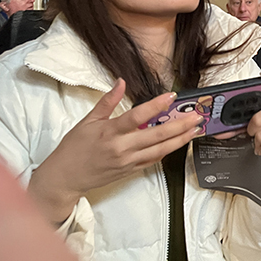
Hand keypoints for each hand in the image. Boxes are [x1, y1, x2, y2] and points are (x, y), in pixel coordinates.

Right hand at [28, 79, 202, 222]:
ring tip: (195, 130)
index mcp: (109, 132)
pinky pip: (153, 160)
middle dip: (180, 125)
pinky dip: (167, 151)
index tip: (172, 96)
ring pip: (159, 150)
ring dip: (179, 140)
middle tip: (197, 116)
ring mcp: (128, 161)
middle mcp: (121, 147)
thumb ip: (107, 101)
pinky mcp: (130, 171)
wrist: (64, 179)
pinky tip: (179, 143)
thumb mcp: (87, 121)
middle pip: (156, 135)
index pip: (137, 116)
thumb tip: (121, 81)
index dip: (156, 105)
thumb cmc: (74, 149)